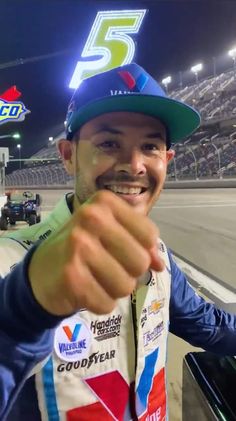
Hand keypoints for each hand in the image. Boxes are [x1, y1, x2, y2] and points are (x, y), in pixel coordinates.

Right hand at [29, 190, 164, 315]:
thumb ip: (140, 244)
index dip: (143, 250)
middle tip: (108, 268)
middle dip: (129, 273)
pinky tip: (85, 291)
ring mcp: (79, 246)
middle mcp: (91, 218)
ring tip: (96, 279)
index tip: (123, 251)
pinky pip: (107, 303)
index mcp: (104, 202)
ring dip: (115, 290)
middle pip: (140, 262)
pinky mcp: (70, 276)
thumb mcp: (110, 234)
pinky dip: (100, 303)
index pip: (149, 235)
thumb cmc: (82, 248)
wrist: (40, 270)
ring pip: (126, 286)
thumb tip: (160, 264)